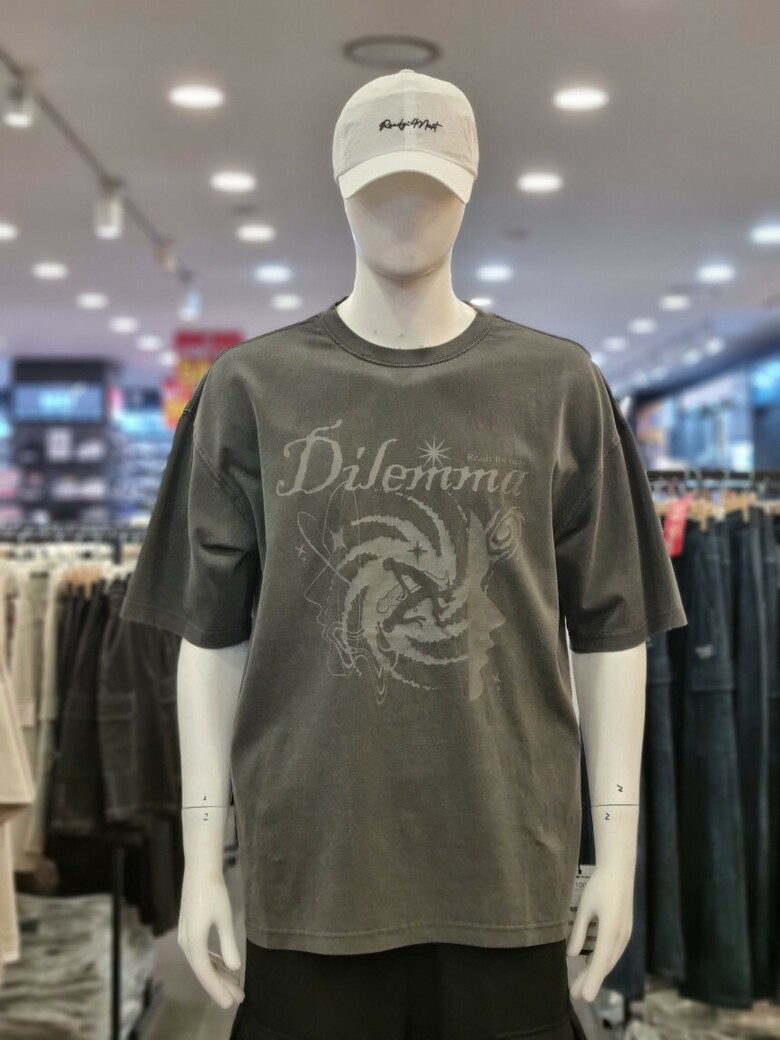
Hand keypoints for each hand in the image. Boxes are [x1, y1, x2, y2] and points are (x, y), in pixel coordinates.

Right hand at [178, 867, 244, 1007]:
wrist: (200, 870)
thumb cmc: (213, 892)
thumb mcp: (224, 918)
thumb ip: (228, 944)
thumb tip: (233, 968)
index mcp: (193, 943)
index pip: (206, 974)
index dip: (217, 990)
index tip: (230, 1003)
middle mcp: (186, 944)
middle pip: (204, 971)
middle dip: (221, 985)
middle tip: (239, 997)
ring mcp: (187, 937)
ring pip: (203, 963)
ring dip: (218, 974)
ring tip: (236, 985)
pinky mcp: (190, 930)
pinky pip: (201, 953)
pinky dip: (214, 962)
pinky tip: (225, 967)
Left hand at [565, 864, 632, 1002]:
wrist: (619, 869)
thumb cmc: (599, 885)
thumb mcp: (585, 907)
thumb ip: (579, 932)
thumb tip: (571, 955)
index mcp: (611, 932)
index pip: (600, 963)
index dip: (591, 981)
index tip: (583, 997)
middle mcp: (621, 936)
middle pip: (605, 965)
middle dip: (590, 980)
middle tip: (575, 994)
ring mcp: (625, 933)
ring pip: (610, 959)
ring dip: (596, 971)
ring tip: (581, 982)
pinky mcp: (625, 929)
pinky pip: (613, 950)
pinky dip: (603, 960)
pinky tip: (592, 963)